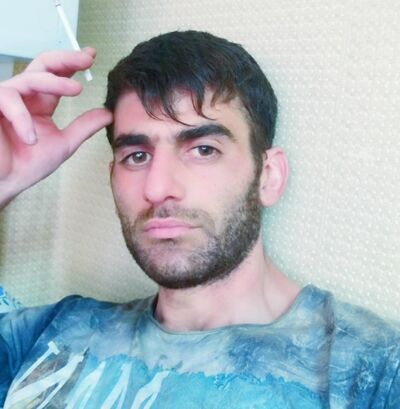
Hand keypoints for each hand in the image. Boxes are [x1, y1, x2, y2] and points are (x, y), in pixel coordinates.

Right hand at [0, 48, 112, 207]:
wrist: (6, 182)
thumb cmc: (27, 164)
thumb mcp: (64, 143)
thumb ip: (84, 126)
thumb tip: (108, 113)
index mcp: (41, 103)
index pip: (57, 76)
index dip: (73, 63)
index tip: (92, 56)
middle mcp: (24, 97)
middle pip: (43, 66)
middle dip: (66, 59)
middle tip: (87, 58)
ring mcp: (6, 99)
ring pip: (29, 78)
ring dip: (54, 82)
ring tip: (77, 90)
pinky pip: (7, 99)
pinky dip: (22, 118)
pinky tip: (31, 137)